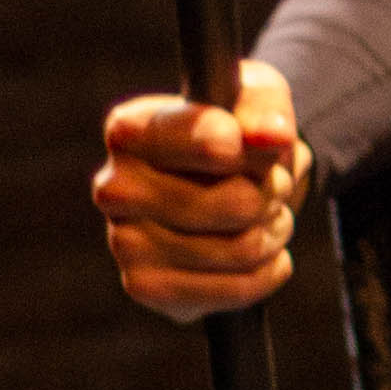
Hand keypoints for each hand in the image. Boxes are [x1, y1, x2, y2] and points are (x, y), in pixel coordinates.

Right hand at [94, 60, 309, 316]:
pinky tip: (261, 253)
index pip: (197, 137)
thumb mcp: (257, 100)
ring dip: (275, 232)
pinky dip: (267, 271)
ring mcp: (123, 241)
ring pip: (242, 248)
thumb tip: (272, 138)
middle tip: (271, 184)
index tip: (243, 144)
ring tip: (266, 215)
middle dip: (273, 194)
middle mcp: (115, 186)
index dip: (238, 147)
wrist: (224, 188)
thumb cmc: (238, 134)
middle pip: (237, 203)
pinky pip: (235, 289)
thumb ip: (266, 111)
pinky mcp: (144, 286)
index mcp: (131, 129)